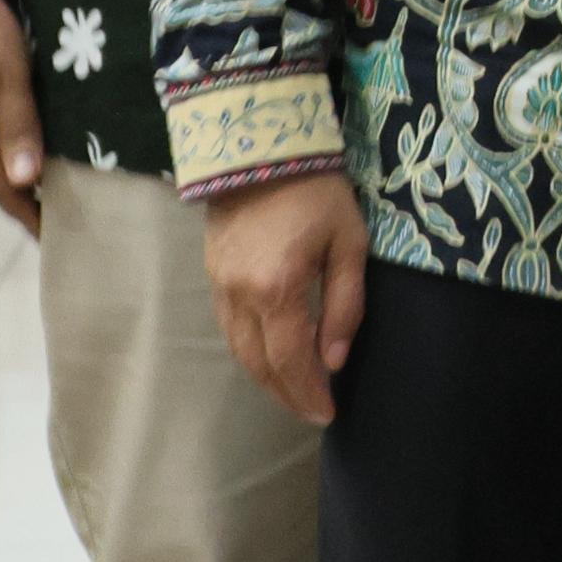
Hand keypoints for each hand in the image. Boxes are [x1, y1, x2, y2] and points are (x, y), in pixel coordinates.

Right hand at [0, 0, 42, 232]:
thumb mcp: (9, 79)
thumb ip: (19, 128)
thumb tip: (26, 183)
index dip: (25, 211)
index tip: (51, 235)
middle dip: (20, 196)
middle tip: (58, 212)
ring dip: (12, 170)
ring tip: (47, 182)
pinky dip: (3, 143)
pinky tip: (22, 138)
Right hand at [202, 171, 368, 423]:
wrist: (260, 147)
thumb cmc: (318, 192)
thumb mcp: (349, 242)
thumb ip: (345, 304)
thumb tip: (335, 359)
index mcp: (277, 290)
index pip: (291, 360)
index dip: (308, 392)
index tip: (327, 414)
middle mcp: (240, 296)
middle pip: (259, 364)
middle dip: (286, 394)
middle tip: (312, 412)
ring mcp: (219, 286)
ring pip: (239, 350)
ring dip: (266, 377)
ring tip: (295, 392)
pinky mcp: (212, 275)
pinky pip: (229, 328)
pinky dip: (250, 351)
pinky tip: (270, 356)